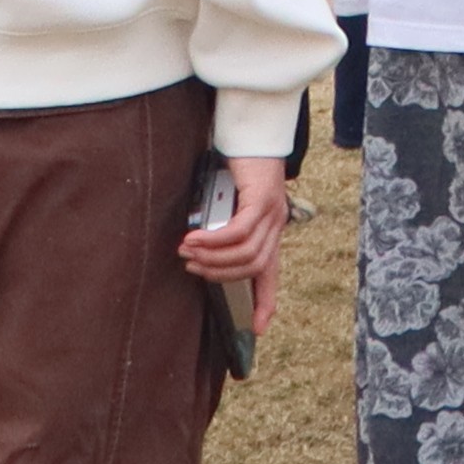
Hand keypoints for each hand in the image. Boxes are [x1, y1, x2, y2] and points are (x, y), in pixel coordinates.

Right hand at [179, 150, 291, 332]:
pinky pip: (238, 232)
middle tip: (190, 264)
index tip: (257, 329)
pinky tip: (195, 237)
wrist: (252, 134)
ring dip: (213, 257)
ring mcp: (272, 213)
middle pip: (251, 267)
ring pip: (245, 253)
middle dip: (218, 273)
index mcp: (270, 231)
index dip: (265, 303)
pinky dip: (215, 239)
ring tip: (188, 250)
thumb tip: (197, 250)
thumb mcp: (227, 205)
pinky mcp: (262, 200)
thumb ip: (221, 227)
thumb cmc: (236, 168)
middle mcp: (275, 225)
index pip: (270, 274)